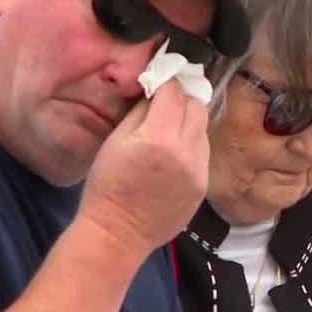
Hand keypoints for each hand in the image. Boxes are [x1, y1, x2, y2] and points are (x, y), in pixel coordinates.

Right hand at [78, 80, 209, 254]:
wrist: (118, 233)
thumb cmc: (107, 186)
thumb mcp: (116, 141)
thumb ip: (141, 111)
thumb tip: (157, 91)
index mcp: (160, 137)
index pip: (175, 92)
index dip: (167, 81)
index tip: (161, 78)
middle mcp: (187, 151)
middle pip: (197, 107)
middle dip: (183, 99)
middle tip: (167, 102)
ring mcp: (200, 170)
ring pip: (204, 129)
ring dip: (189, 123)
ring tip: (169, 130)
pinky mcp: (203, 185)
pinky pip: (204, 153)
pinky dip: (192, 146)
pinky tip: (173, 155)